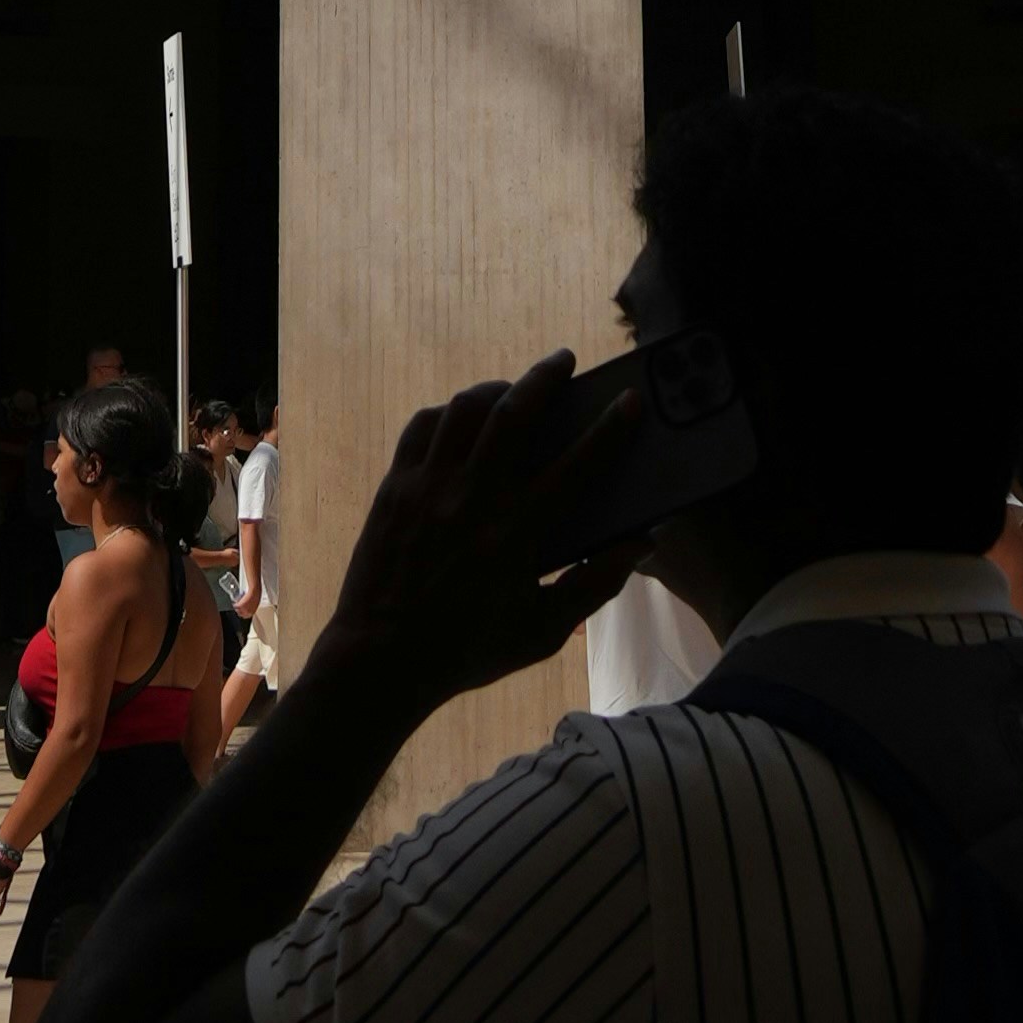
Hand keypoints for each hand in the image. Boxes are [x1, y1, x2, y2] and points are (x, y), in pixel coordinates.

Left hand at [314, 355, 637, 718]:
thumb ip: (595, 585)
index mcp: (515, 535)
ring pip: (466, 409)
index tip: (630, 402)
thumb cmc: (467, 650)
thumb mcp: (543, 632)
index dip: (610, 429)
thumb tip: (642, 543)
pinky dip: (450, 411)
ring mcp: (428, 487)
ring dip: (497, 387)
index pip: (576, 465)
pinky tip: (464, 416)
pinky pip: (425, 425)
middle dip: (546, 377)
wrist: (381, 661)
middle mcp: (472, 499)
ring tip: (516, 388)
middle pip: (515, 413)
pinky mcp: (396, 486)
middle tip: (565, 361)